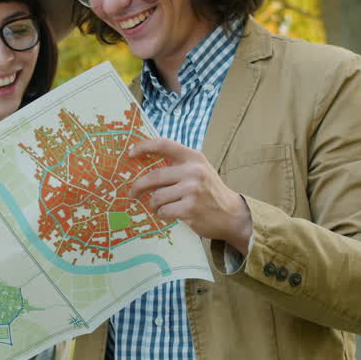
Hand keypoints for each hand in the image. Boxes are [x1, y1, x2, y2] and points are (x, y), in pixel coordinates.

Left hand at [128, 138, 251, 253]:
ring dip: (153, 204)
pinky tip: (169, 213)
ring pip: (156, 197)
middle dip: (138, 186)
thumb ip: (177, 164)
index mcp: (193, 157)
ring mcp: (192, 190)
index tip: (130, 154)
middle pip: (153, 176)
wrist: (231, 214)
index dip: (143, 147)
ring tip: (158, 206)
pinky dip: (162, 214)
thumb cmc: (208, 191)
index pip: (163, 145)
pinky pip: (163, 211)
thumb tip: (143, 162)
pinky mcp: (190, 209)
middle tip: (132, 193)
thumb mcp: (198, 170)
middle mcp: (193, 171)